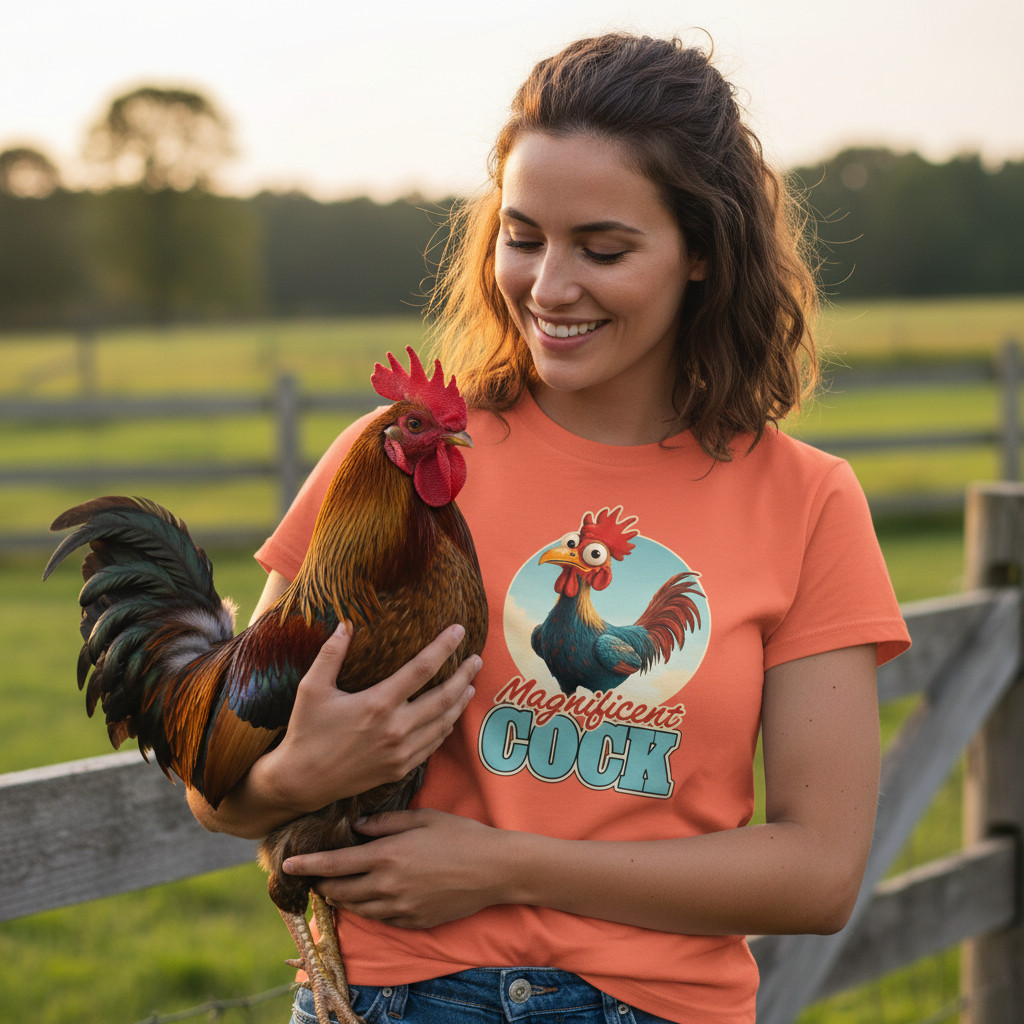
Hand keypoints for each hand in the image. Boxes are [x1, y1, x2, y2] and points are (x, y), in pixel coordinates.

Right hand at [251, 622, 482, 816]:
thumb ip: (331, 654)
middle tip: (477, 660)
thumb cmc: (305, 731)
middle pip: (443, 697)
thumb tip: (345, 623)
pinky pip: (432, 745)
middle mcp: (396, 728)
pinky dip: (445, 728)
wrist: (302, 782)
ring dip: (460, 702)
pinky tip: (449, 718)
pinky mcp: (400, 769)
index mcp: (377, 704)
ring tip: (470, 685)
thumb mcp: (311, 688)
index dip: (444, 647)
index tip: (459, 631)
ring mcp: (401, 752)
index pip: (421, 669)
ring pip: (443, 723)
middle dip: (464, 676)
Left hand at [282, 809, 511, 928]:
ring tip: (336, 887)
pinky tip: (371, 896)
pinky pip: (381, 919)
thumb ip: (385, 823)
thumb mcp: (422, 818)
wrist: (494, 869)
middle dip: (322, 885)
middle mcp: (388, 886)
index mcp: (387, 856)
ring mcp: (400, 909)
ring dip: (342, 899)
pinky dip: (369, 908)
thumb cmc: (460, 835)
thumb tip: (356, 827)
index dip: (308, 866)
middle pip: (340, 892)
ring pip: (357, 909)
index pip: (335, 864)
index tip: (287, 865)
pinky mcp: (414, 922)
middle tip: (314, 877)